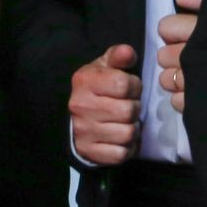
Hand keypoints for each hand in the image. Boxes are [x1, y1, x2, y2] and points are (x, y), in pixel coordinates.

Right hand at [69, 44, 140, 164]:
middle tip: (126, 107)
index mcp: (84, 81)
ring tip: (123, 123)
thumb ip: (118, 56)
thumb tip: (128, 52)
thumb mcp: (104, 68)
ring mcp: (83, 131)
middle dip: (134, 109)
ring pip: (127, 133)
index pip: (125, 84)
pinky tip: (119, 139)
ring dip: (132, 129)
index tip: (129, 88)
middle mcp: (80, 106)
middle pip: (129, 111)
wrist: (72, 119)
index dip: (134, 86)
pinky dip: (126, 148)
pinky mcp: (89, 152)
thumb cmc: (96, 89)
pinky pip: (121, 154)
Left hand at [155, 0, 204, 113]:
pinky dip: (184, 99)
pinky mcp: (201, 103)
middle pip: (164, 55)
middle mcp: (196, 53)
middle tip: (190, 58)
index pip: (165, 27)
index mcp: (203, 28)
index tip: (184, 35)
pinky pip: (177, 101)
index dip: (172, 31)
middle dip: (173, 57)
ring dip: (176, 79)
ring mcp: (197, 79)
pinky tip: (199, 94)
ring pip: (167, 79)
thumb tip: (181, 0)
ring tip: (194, 77)